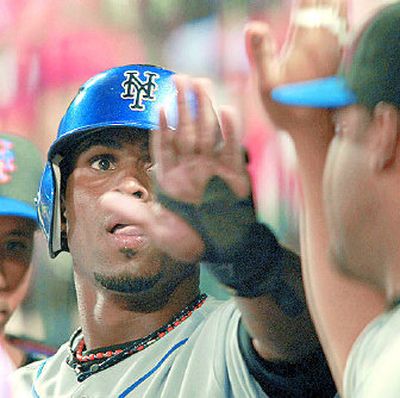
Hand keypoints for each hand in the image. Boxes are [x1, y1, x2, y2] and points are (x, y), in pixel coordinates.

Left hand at [100, 76, 250, 263]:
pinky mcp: (233, 174)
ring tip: (202, 84)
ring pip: (208, 134)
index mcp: (172, 178)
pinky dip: (229, 131)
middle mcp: (191, 169)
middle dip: (184, 107)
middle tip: (182, 78)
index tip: (161, 105)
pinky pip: (230, 149)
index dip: (163, 126)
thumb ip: (134, 212)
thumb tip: (105, 199)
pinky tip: (227, 110)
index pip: (165, 146)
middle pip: (187, 132)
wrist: (220, 251)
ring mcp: (213, 169)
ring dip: (205, 109)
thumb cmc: (188, 241)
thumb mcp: (157, 229)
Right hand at [245, 0, 346, 135]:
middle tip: (302, 2)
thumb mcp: (266, 85)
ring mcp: (334, 46)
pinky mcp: (338, 54)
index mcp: (304, 41)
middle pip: (326, 1)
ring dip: (325, 3)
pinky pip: (342, 21)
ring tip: (310, 3)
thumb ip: (260, 53)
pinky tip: (327, 12)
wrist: (312, 127)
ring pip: (338, 8)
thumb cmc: (286, 107)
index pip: (307, 1)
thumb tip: (252, 26)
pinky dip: (334, 11)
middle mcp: (324, 39)